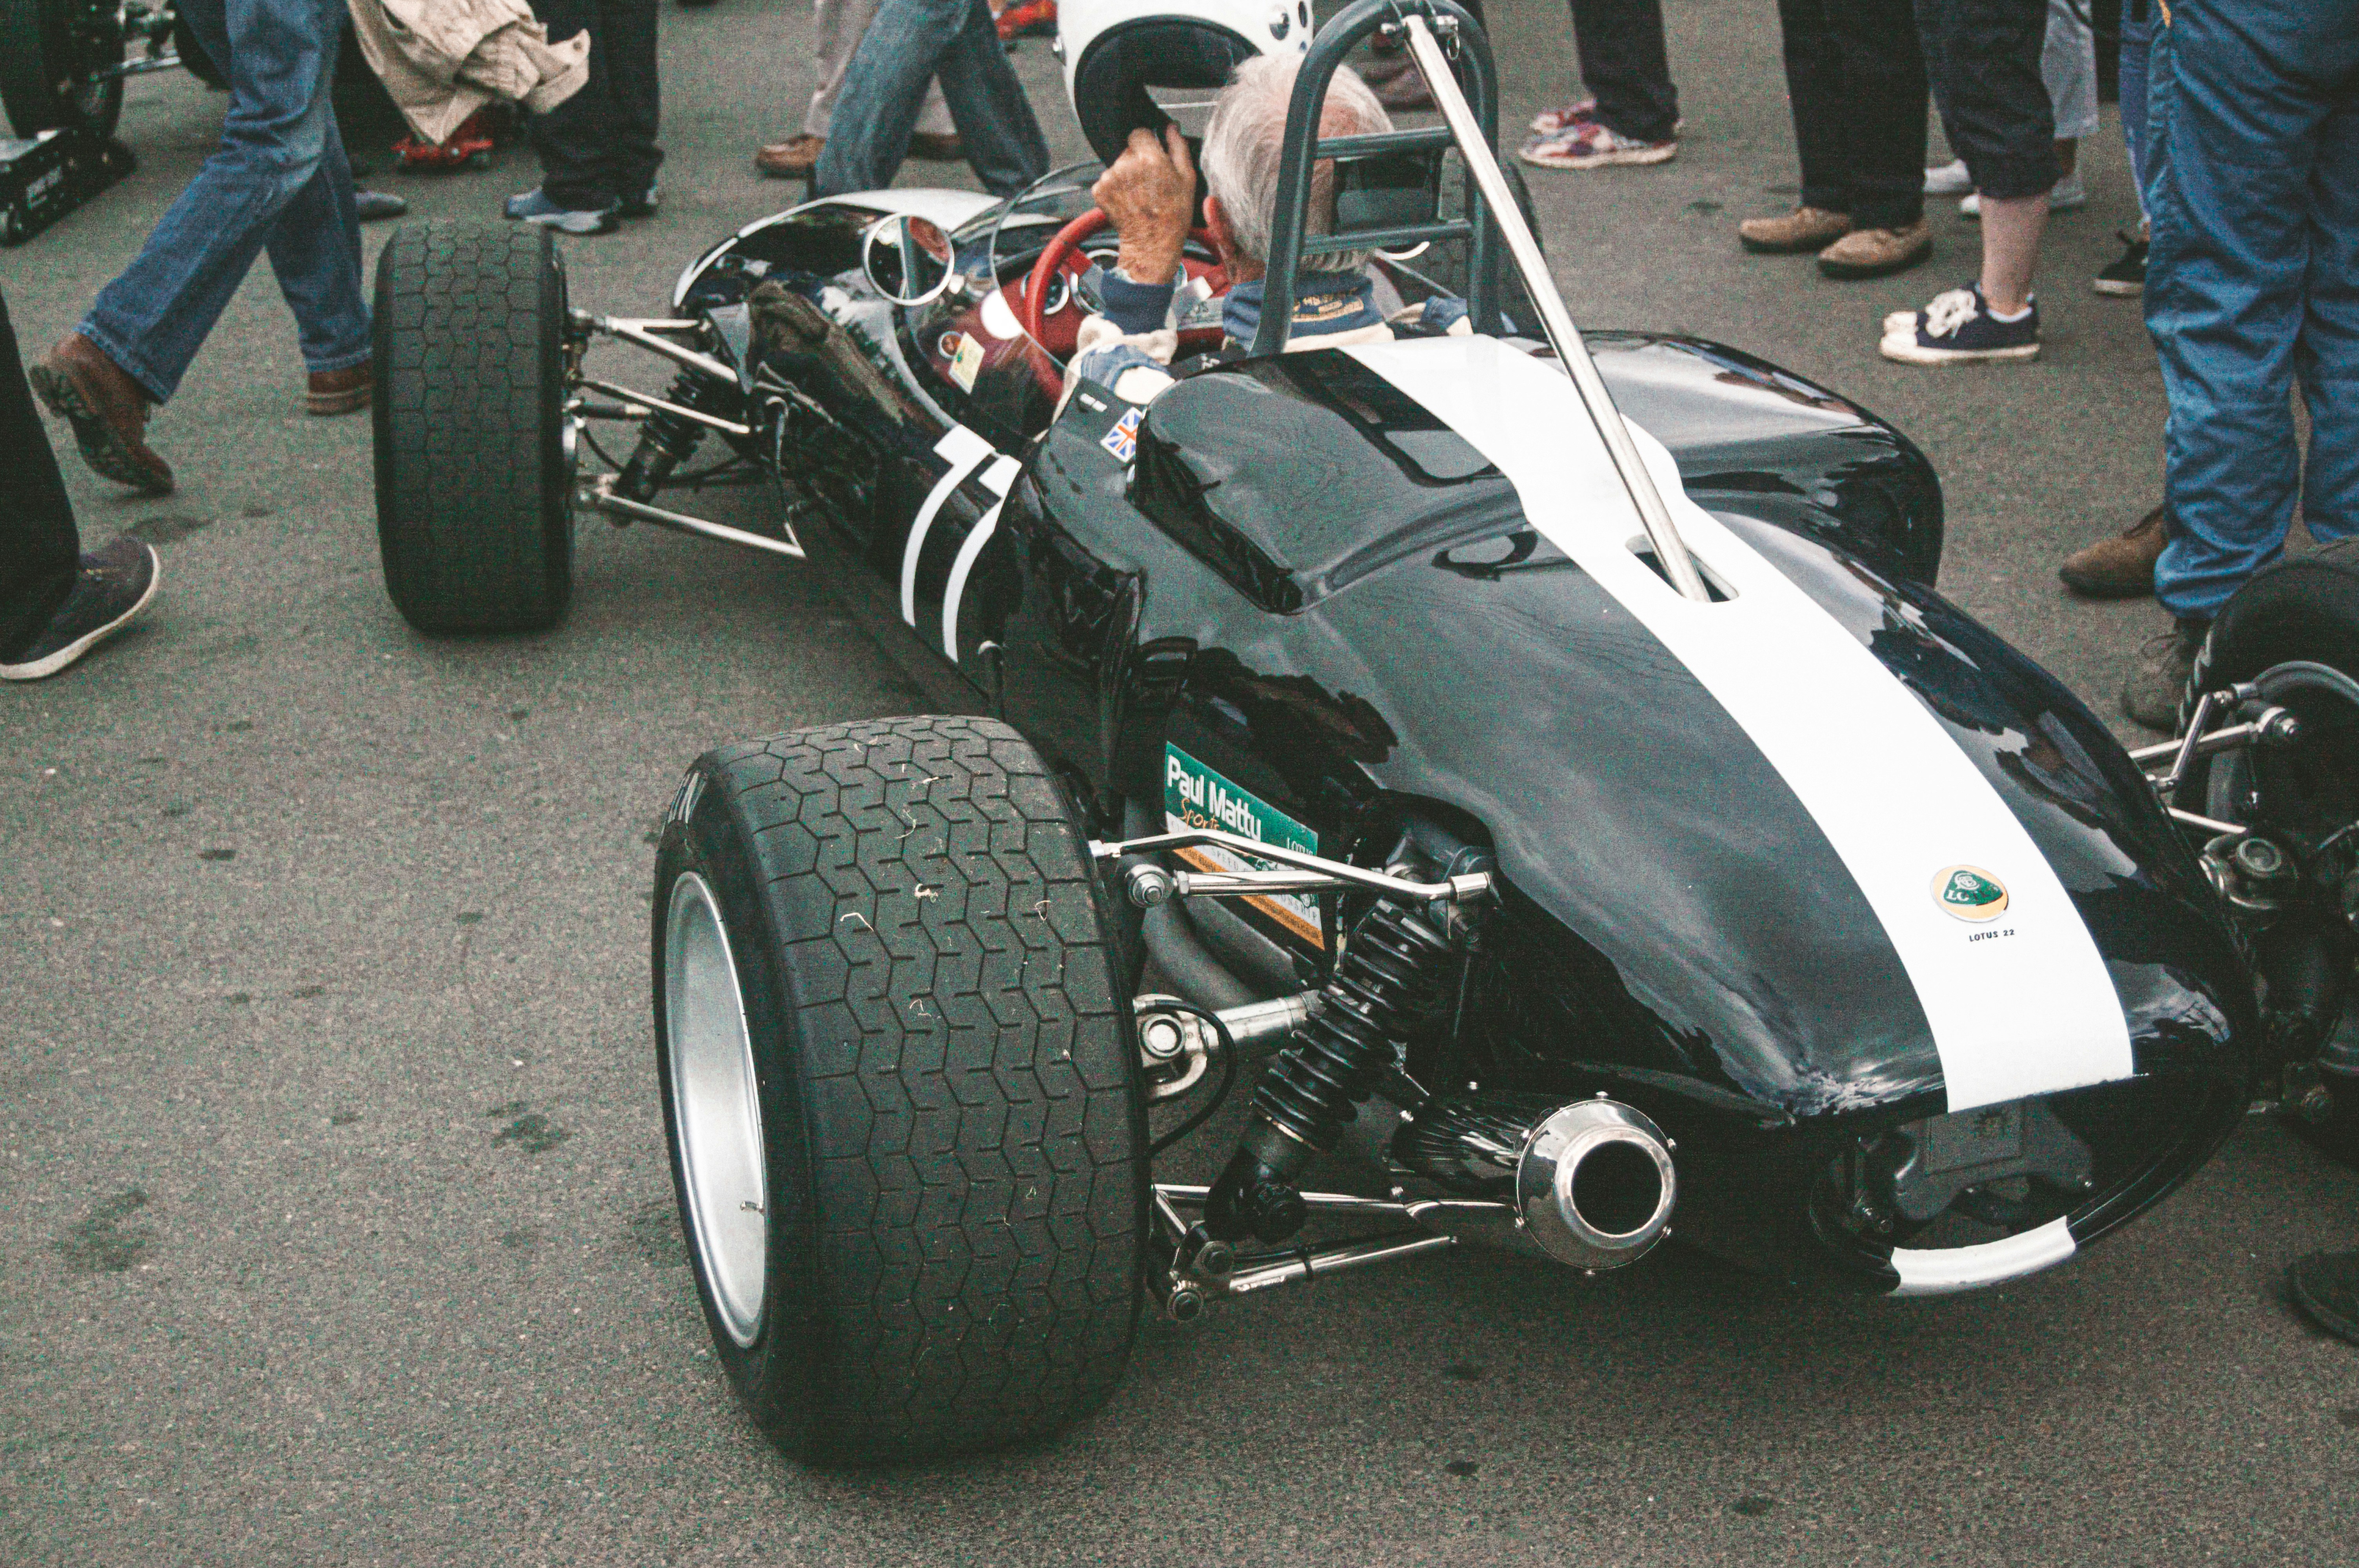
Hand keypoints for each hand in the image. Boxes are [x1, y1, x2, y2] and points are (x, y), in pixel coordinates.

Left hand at [1090, 125, 1195, 284]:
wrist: (1152, 245)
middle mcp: (1126, 165)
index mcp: (1149, 158)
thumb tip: (1171, 127)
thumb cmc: (1173, 214)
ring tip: (1140, 195)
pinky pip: (1107, 180)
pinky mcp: (1099, 191)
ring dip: (1126, 175)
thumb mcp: (1186, 178)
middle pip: (1128, 150)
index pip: (1139, 132)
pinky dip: (1115, 188)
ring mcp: (1110, 178)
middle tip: (1150, 183)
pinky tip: (1129, 201)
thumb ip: (1178, 146)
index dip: (1147, 143)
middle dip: (1137, 160)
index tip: (1153, 157)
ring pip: (1117, 165)